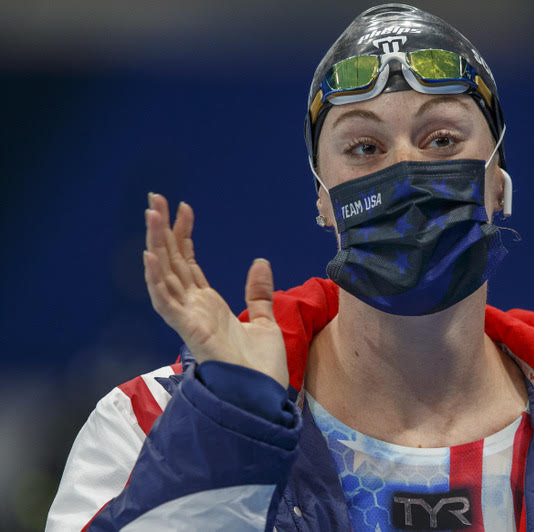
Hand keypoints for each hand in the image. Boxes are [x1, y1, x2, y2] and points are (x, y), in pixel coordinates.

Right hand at [143, 193, 288, 386]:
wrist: (264, 396)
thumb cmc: (261, 368)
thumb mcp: (265, 322)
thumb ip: (257, 294)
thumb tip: (260, 261)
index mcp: (208, 305)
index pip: (189, 263)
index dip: (184, 235)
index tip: (184, 208)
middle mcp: (194, 309)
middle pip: (172, 262)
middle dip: (163, 231)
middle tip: (155, 198)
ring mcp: (189, 319)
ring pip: (165, 275)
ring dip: (156, 245)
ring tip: (151, 214)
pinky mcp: (190, 331)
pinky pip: (166, 303)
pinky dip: (156, 280)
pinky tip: (150, 256)